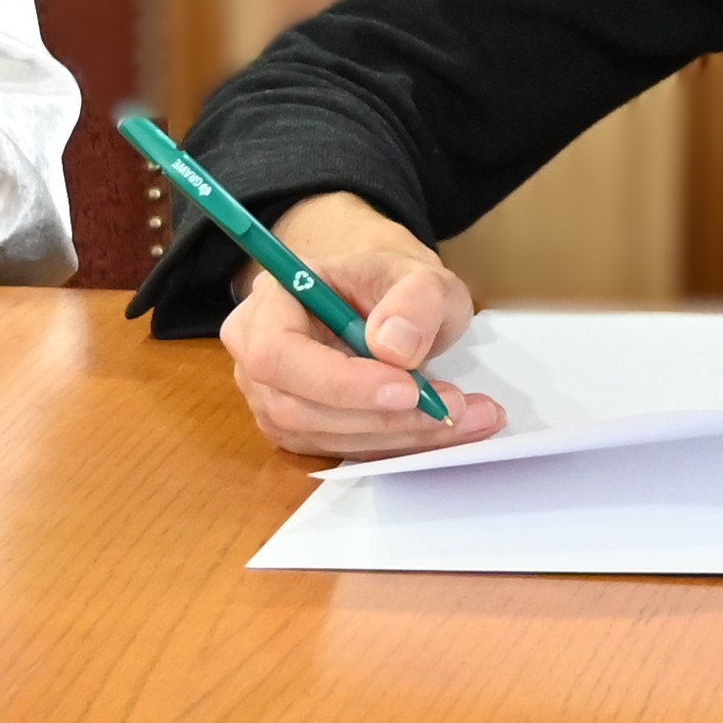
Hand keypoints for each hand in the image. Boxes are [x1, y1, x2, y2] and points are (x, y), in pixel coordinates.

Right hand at [221, 191, 504, 458]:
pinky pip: (344, 450)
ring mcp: (273, 398)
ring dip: (399, 436)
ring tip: (467, 417)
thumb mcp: (419, 273)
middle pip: (297, 407)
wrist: (384, 300)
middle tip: (451, 407)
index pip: (276, 354)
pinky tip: (445, 428)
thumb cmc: (389, 283)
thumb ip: (414, 299)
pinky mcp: (302, 430)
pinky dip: (398, 445)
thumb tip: (395, 347)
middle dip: (380, 416)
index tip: (407, 388)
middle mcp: (256, 355)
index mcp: (270, 301)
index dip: (337, 381)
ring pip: (324, 437)